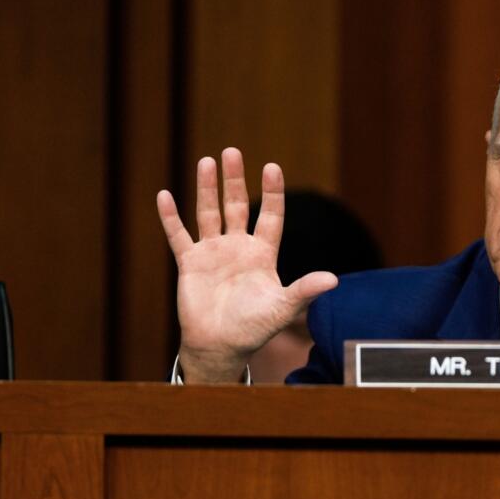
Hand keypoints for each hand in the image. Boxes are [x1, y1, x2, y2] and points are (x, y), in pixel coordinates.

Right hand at [157, 147, 336, 381]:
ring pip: (209, 213)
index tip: (272, 167)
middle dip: (235, 180)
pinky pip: (178, 235)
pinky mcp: (190, 263)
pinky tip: (165, 195)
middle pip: (237, 205)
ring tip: (206, 161)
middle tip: (232, 152)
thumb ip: (305, 290)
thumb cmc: (254, 328)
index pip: (271, 216)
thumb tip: (334, 280)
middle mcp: (238, 247)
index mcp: (263, 254)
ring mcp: (213, 253)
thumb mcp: (283, 307)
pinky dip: (170, 217)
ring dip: (207, 188)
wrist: (221, 346)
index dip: (272, 192)